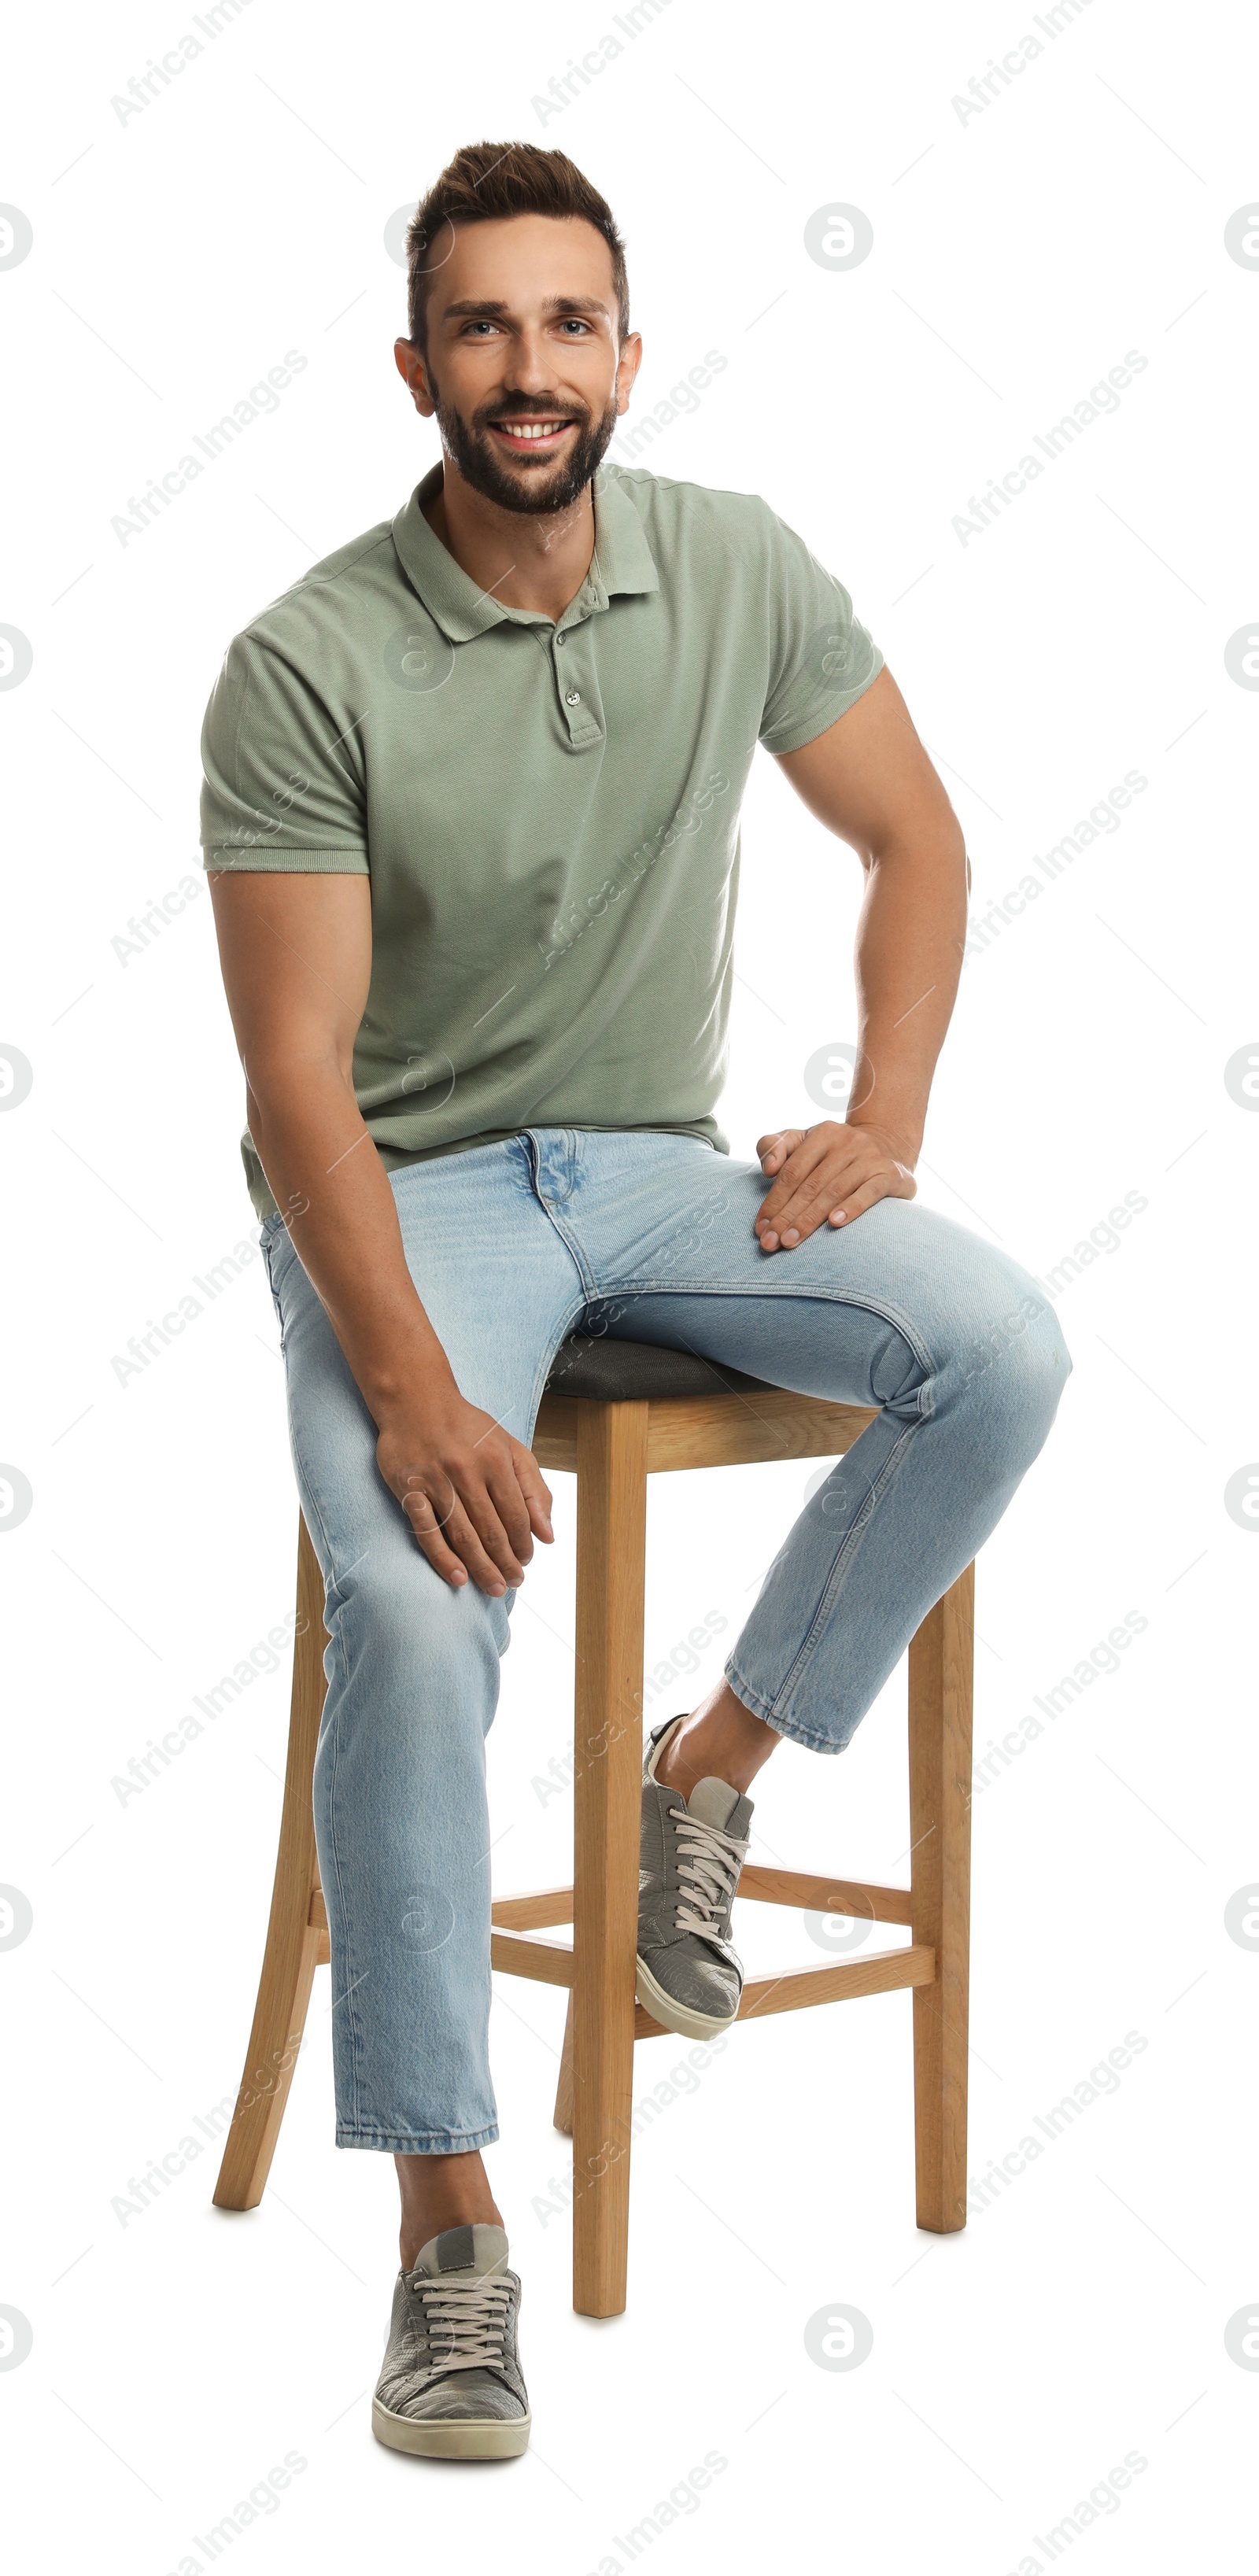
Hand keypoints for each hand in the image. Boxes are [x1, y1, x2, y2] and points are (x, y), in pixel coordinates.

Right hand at [376, 1385, 553, 1593]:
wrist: (415, 1400)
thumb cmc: (467, 1428)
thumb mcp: (510, 1447)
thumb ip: (533, 1488)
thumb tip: (548, 1534)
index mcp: (496, 1459)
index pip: (517, 1516)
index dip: (525, 1544)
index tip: (526, 1561)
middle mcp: (467, 1470)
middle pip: (492, 1531)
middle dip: (506, 1564)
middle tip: (514, 1584)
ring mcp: (435, 1480)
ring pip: (463, 1536)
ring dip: (482, 1568)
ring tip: (494, 1588)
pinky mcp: (408, 1488)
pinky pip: (427, 1531)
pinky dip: (442, 1558)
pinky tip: (458, 1577)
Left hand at [754, 1121, 916, 1250]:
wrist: (890, 1145)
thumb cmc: (836, 1151)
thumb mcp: (805, 1140)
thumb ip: (777, 1146)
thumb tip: (768, 1168)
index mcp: (823, 1133)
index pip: (792, 1171)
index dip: (774, 1200)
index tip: (761, 1228)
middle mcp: (847, 1142)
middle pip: (811, 1184)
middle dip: (787, 1216)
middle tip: (771, 1243)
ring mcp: (871, 1157)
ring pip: (835, 1191)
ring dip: (810, 1219)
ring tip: (791, 1241)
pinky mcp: (891, 1174)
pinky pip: (870, 1192)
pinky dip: (851, 1207)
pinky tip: (835, 1224)